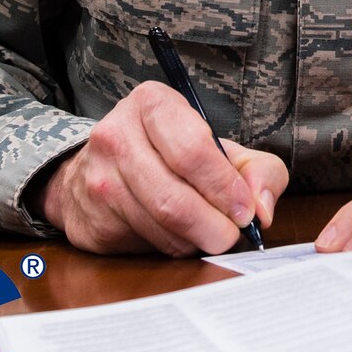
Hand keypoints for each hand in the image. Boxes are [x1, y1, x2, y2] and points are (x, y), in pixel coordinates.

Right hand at [40, 81, 287, 255]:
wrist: (98, 170)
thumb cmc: (169, 154)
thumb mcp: (219, 146)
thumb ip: (257, 169)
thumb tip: (261, 207)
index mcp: (152, 103)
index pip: (192, 150)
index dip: (224, 187)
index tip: (244, 209)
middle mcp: (116, 136)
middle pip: (174, 198)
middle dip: (214, 226)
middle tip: (231, 234)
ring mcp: (98, 179)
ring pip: (159, 227)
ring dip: (195, 240)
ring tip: (207, 233)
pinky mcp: (90, 220)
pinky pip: (143, 245)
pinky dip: (172, 248)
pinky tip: (178, 236)